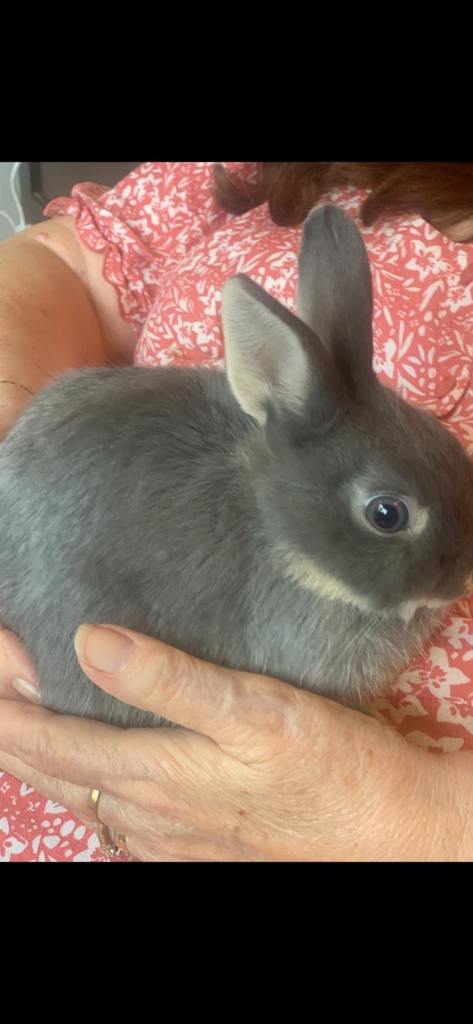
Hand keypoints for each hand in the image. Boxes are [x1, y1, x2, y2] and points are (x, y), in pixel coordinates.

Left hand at [0, 624, 468, 860]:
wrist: (388, 835)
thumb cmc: (330, 768)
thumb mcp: (255, 712)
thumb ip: (169, 680)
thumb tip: (91, 643)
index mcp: (151, 774)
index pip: (47, 738)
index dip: (7, 697)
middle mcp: (145, 810)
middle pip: (49, 769)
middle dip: (8, 720)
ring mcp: (165, 832)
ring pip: (76, 792)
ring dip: (36, 750)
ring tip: (18, 709)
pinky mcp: (190, 839)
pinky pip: (111, 812)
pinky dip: (78, 778)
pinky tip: (87, 767)